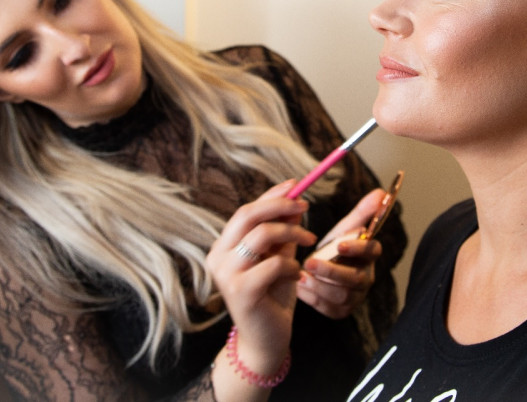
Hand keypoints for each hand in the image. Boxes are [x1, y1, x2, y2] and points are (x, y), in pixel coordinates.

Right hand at [207, 179, 316, 374]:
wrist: (266, 340)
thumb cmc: (272, 295)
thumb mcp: (279, 256)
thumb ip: (283, 231)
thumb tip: (296, 200)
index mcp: (223, 247)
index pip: (246, 210)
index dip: (271, 195)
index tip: (296, 185)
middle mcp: (218, 258)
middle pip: (247, 215)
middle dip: (279, 205)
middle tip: (305, 206)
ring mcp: (227, 275)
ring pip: (261, 235)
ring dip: (292, 234)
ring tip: (308, 243)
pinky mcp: (241, 291)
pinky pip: (274, 264)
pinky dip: (292, 265)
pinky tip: (298, 276)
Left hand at [298, 188, 385, 318]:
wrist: (321, 272)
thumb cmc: (334, 248)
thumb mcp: (345, 230)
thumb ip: (362, 212)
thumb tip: (381, 193)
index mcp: (369, 255)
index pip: (372, 250)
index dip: (357, 248)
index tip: (338, 244)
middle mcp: (366, 278)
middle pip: (355, 278)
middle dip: (331, 271)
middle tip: (309, 262)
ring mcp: (355, 297)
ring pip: (341, 296)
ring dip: (319, 285)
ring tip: (301, 275)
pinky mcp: (341, 311)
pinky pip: (329, 309)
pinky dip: (313, 298)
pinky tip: (300, 286)